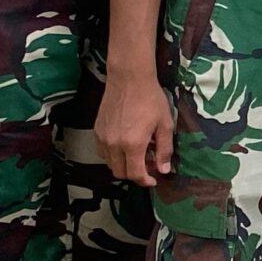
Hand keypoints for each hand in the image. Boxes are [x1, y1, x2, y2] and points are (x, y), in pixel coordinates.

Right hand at [98, 59, 174, 186]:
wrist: (129, 79)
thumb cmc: (151, 99)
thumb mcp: (165, 124)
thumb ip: (164, 149)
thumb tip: (164, 170)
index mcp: (132, 144)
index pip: (135, 174)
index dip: (145, 181)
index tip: (153, 180)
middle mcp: (114, 144)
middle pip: (120, 173)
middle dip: (135, 175)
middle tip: (148, 166)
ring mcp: (103, 138)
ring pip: (110, 164)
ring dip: (123, 165)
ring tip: (138, 154)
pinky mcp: (96, 131)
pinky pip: (103, 152)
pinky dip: (113, 155)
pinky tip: (125, 145)